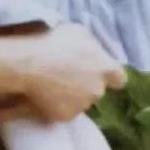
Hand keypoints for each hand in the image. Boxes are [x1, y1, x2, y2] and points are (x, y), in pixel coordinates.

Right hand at [1, 23, 125, 122]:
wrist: (29, 65)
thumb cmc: (55, 42)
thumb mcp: (78, 32)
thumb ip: (92, 45)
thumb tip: (93, 52)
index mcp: (105, 68)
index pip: (119, 79)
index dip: (108, 76)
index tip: (97, 72)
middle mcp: (97, 89)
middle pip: (96, 89)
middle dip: (86, 84)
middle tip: (67, 75)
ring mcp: (82, 105)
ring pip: (80, 101)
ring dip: (71, 95)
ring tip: (52, 83)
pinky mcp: (65, 117)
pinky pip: (64, 110)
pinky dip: (57, 105)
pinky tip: (44, 94)